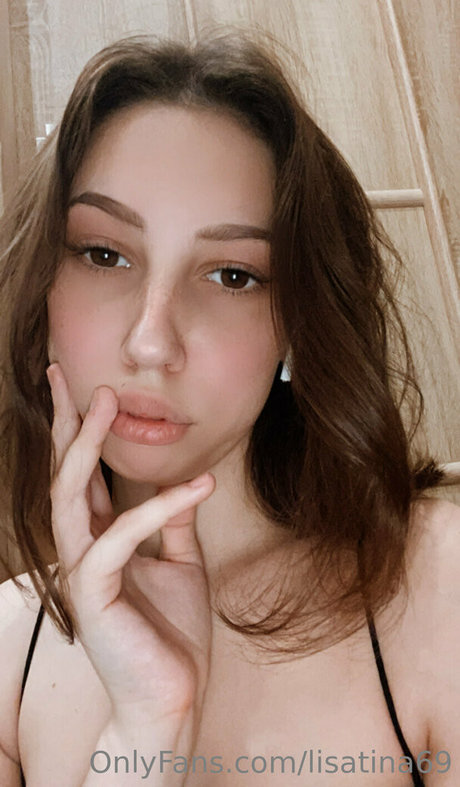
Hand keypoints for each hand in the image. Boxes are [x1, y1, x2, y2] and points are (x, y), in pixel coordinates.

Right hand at [46, 362, 214, 743]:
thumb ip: (174, 523)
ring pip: (70, 495)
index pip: (83, 476)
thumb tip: (186, 481)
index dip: (77, 431)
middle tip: (65, 373)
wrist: (174, 697)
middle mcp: (83, 549)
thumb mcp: (181, 563)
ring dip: (85, 445)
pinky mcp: (95, 593)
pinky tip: (198, 485)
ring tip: (104, 401)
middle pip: (64, 473)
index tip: (80, 387)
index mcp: (101, 540)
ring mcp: (82, 570)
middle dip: (62, 423)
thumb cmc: (171, 635)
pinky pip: (120, 536)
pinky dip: (160, 506)